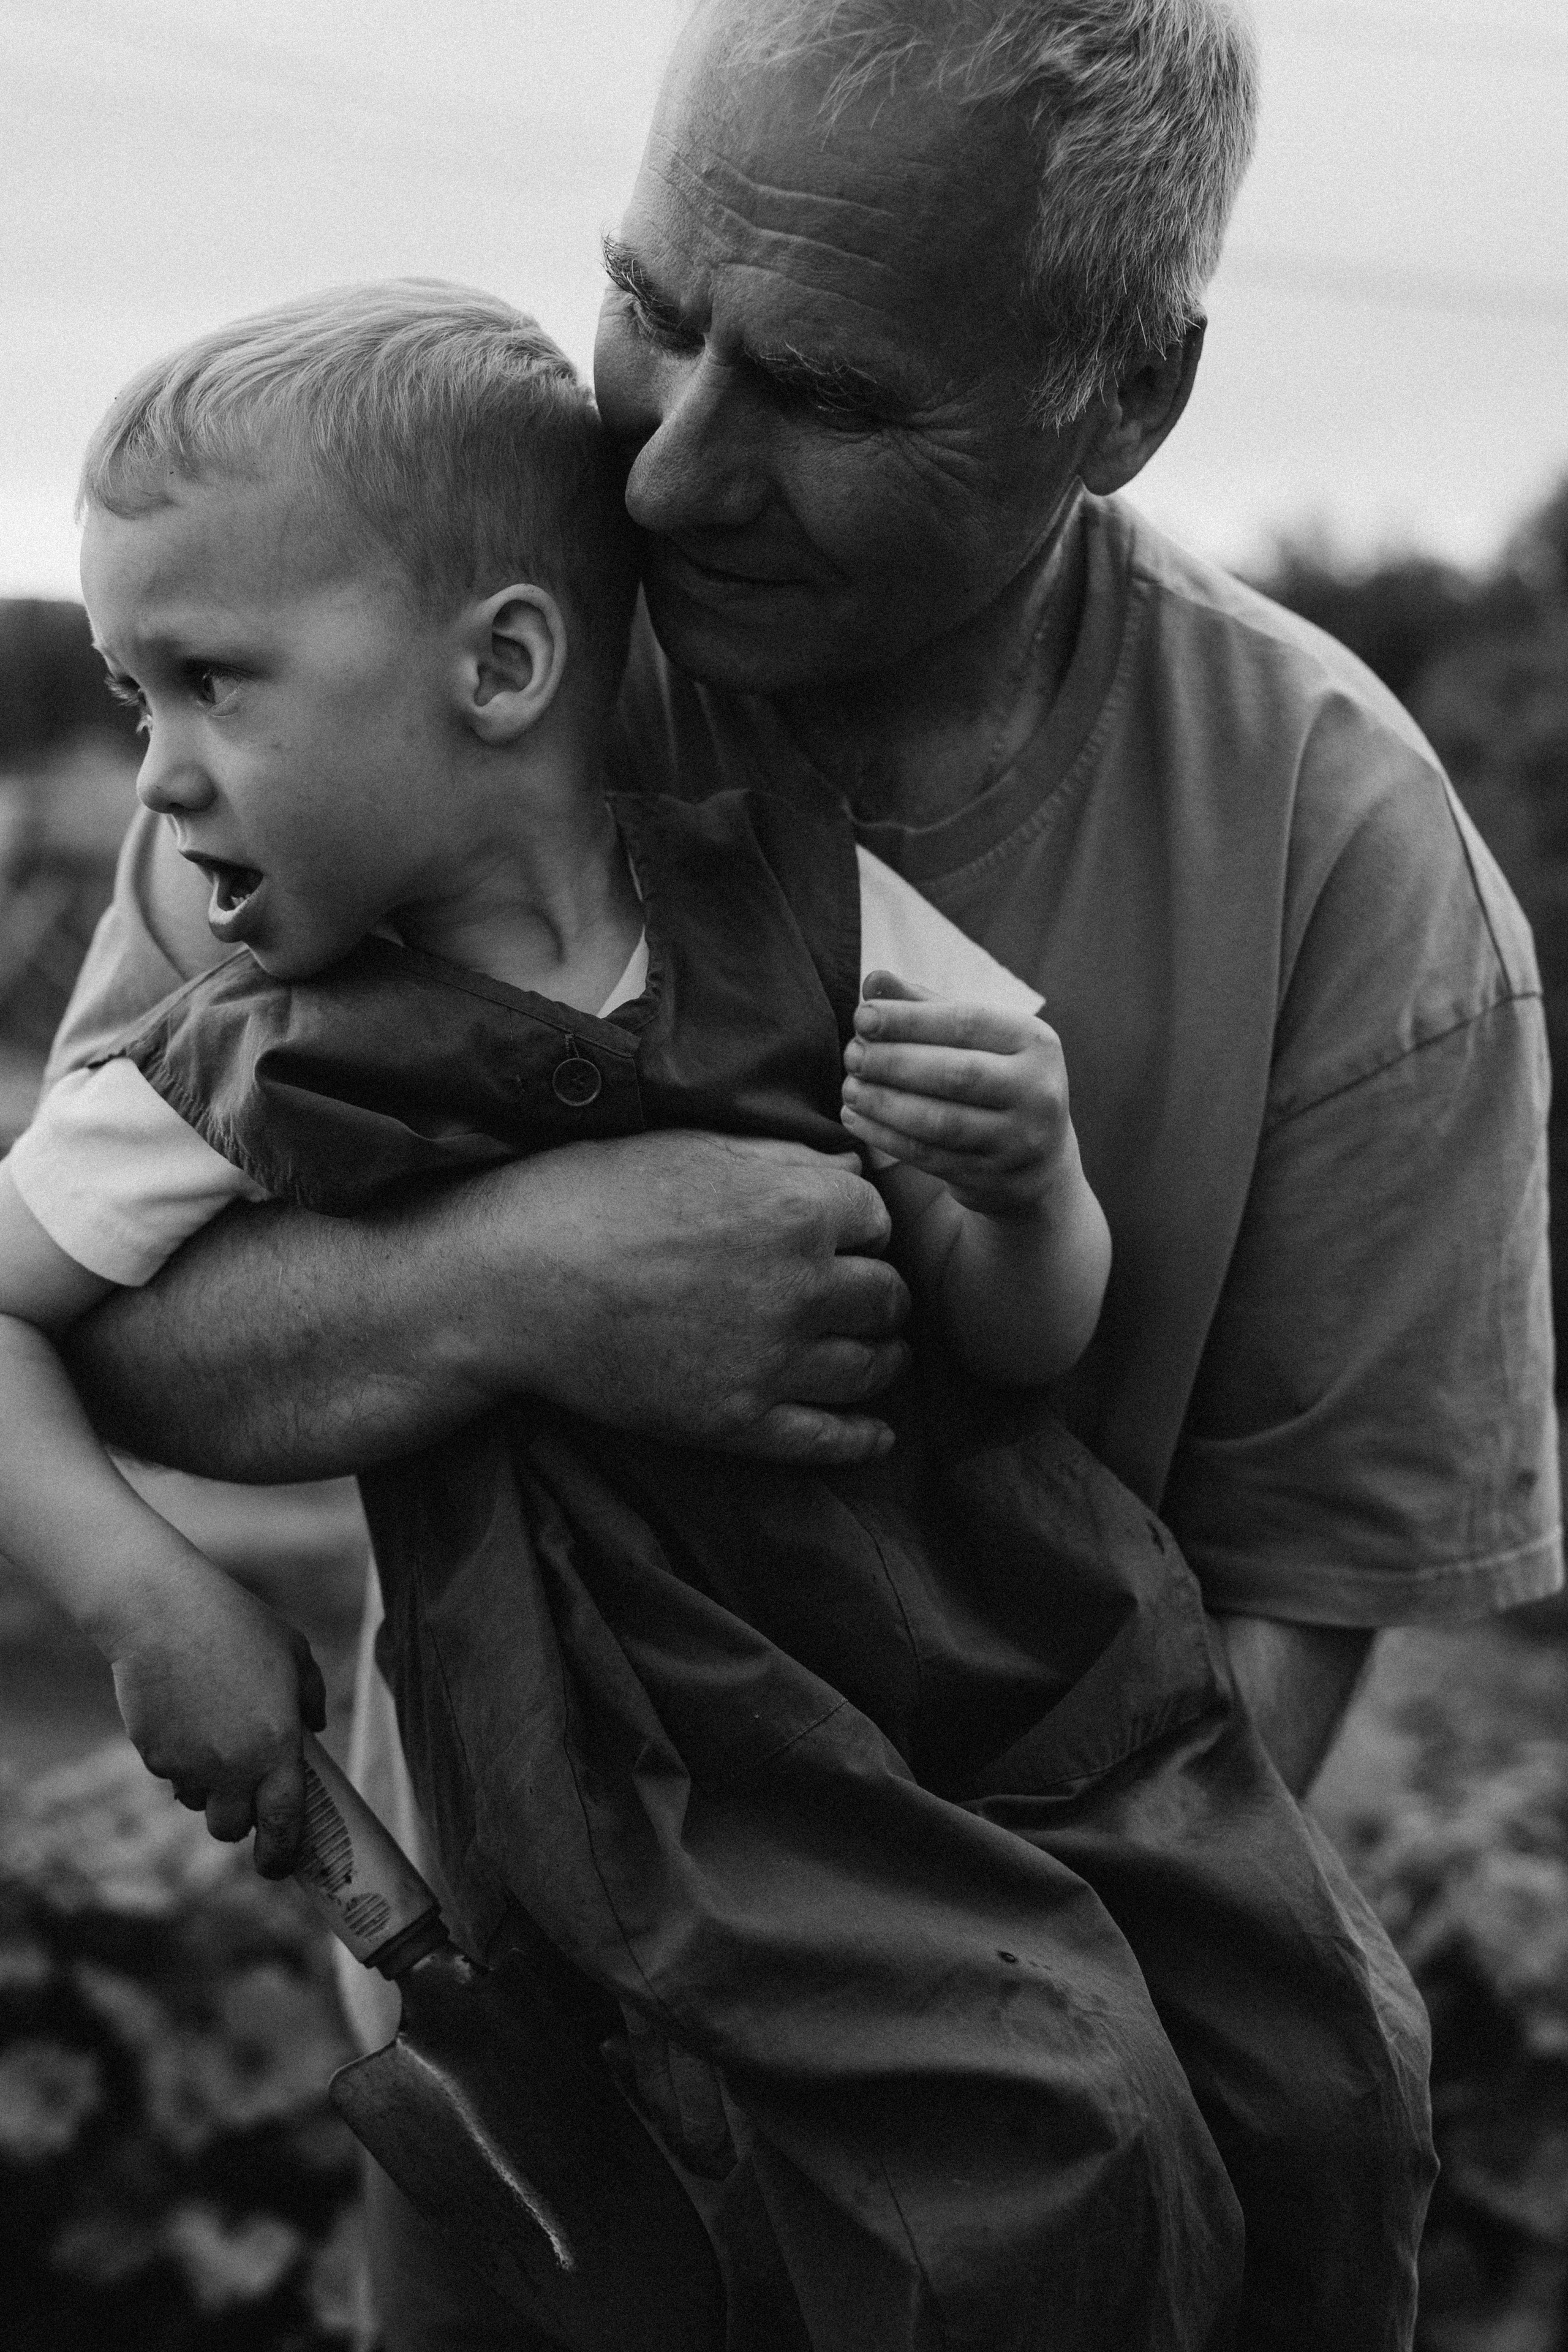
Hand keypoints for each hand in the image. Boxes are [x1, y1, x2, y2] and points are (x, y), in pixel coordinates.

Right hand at [107, 1561, 326, 1876]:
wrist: (162, 1613)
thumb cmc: (237, 1625)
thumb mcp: (293, 1651)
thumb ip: (310, 1697)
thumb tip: (315, 1729)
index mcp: (277, 1746)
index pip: (285, 1823)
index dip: (282, 1855)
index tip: (281, 1866)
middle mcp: (233, 1766)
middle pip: (232, 1829)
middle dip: (240, 1821)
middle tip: (246, 1793)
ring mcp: (190, 1764)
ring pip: (199, 1804)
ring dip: (209, 1789)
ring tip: (214, 1738)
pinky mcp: (154, 1755)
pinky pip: (172, 1776)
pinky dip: (181, 1762)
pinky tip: (185, 1717)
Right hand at [505, 1132, 910, 1462]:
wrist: (512, 1282)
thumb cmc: (591, 1197)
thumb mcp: (693, 1149)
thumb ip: (783, 1159)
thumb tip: (852, 1167)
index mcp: (796, 1208)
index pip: (879, 1220)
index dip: (863, 1226)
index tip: (846, 1234)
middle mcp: (800, 1287)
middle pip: (888, 1296)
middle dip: (880, 1291)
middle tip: (866, 1294)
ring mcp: (771, 1361)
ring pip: (870, 1366)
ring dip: (883, 1357)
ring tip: (883, 1353)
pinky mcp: (735, 1421)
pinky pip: (826, 1438)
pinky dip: (862, 1438)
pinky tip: (879, 1434)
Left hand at [841, 972, 1076, 1219]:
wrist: (1037, 1163)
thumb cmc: (995, 1080)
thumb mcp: (977, 1039)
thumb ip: (927, 1007)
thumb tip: (873, 980)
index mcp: (1037, 1043)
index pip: (967, 1022)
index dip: (910, 1019)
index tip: (862, 1015)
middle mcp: (1037, 1091)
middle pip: (954, 1073)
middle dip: (893, 1062)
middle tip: (852, 1054)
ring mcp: (1018, 1141)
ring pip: (939, 1121)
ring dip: (884, 1103)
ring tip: (849, 1087)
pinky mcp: (991, 1178)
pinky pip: (928, 1156)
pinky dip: (885, 1136)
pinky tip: (856, 1118)